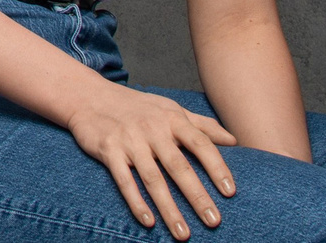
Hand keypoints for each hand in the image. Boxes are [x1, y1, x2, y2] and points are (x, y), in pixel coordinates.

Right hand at [64, 80, 239, 238]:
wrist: (90, 97)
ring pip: (153, 179)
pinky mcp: (108, 150)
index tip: (230, 192)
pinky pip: (124, 180)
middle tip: (213, 221)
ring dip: (169, 208)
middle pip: (178, 166)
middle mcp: (152, 129)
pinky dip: (136, 202)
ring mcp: (129, 140)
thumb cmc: (137, 107)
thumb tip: (235, 141)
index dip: (217, 167)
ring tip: (183, 233)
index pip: (200, 144)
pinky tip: (148, 221)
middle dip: (197, 196)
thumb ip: (202, 125)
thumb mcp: (170, 109)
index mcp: (171, 118)